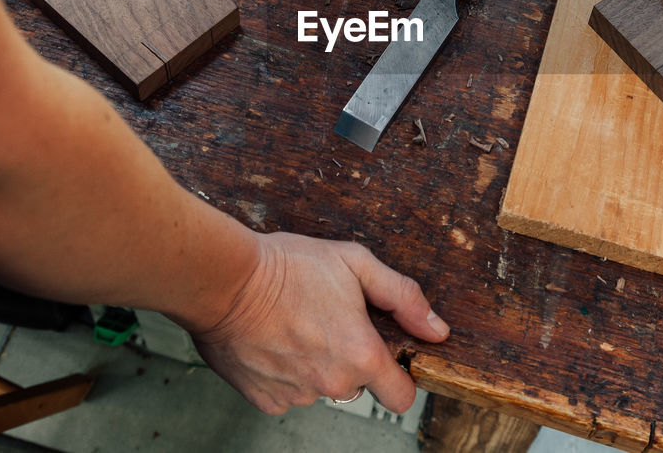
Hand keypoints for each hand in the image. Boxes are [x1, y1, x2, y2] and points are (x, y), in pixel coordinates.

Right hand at [187, 232, 448, 415]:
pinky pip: (287, 392)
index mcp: (361, 356)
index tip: (386, 354)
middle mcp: (332, 384)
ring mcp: (297, 396)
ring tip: (295, 324)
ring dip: (315, 365)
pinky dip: (284, 373)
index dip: (399, 376)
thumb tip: (438, 330)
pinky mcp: (265, 400)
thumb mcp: (356, 263)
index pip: (401, 397)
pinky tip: (273, 340)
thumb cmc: (289, 266)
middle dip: (350, 359)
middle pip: (358, 386)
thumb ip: (403, 297)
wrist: (225, 281)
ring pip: (320, 387)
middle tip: (328, 320)